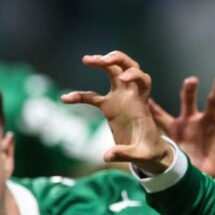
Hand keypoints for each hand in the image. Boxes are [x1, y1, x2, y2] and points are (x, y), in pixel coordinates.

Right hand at [61, 51, 172, 172]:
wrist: (149, 153)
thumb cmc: (149, 152)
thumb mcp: (141, 155)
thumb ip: (126, 154)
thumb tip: (107, 156)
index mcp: (142, 103)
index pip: (143, 79)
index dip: (134, 74)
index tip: (123, 78)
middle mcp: (131, 96)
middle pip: (128, 67)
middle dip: (116, 58)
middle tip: (102, 60)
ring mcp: (120, 99)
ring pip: (112, 72)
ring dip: (101, 63)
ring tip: (86, 60)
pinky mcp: (109, 107)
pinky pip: (92, 97)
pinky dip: (80, 96)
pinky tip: (65, 99)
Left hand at [150, 75, 214, 180]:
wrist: (211, 176)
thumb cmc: (190, 167)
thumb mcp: (173, 160)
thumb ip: (155, 154)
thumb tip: (124, 156)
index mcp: (176, 127)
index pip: (161, 114)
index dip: (153, 106)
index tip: (146, 95)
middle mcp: (192, 120)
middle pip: (189, 100)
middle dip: (190, 90)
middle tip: (191, 81)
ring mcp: (210, 121)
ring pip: (213, 102)